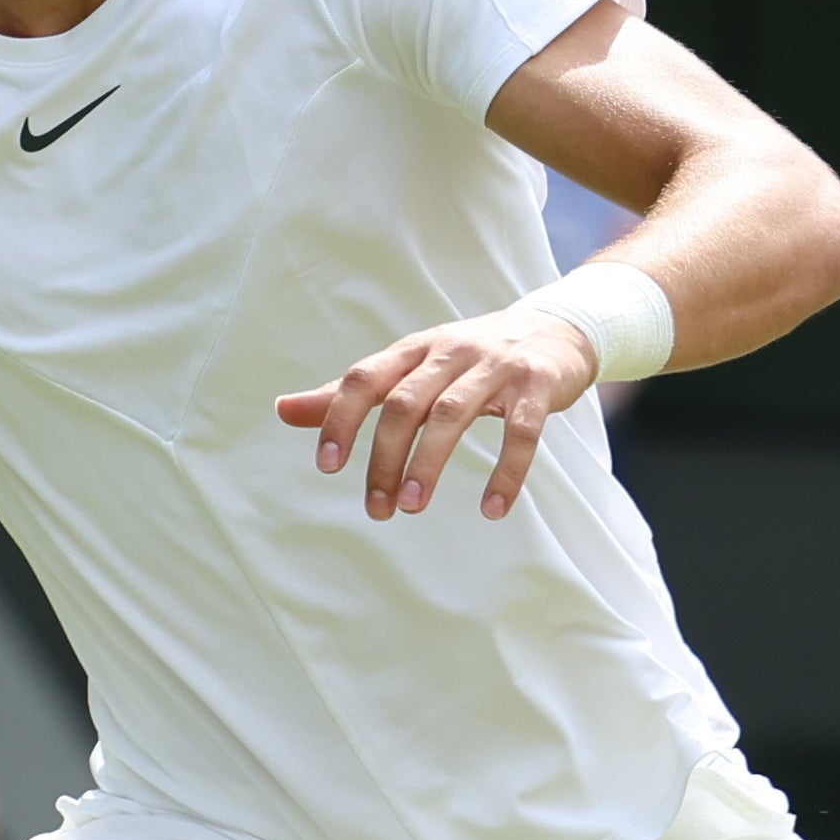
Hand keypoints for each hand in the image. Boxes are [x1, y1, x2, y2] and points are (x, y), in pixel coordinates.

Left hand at [276, 303, 601, 524]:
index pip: (364, 379)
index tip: (327, 467)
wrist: (556, 329)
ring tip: (410, 506)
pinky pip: (521, 431)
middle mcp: (450, 352)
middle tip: (377, 510)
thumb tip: (283, 410)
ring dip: (428, 463)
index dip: (341, 419)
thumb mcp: (409, 367)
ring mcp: (496, 366)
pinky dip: (506, 472)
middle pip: (405, 403)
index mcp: (413, 350)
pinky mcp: (538, 384)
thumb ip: (351, 392)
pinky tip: (492, 509)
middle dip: (384, 458)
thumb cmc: (469, 357)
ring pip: (453, 413)